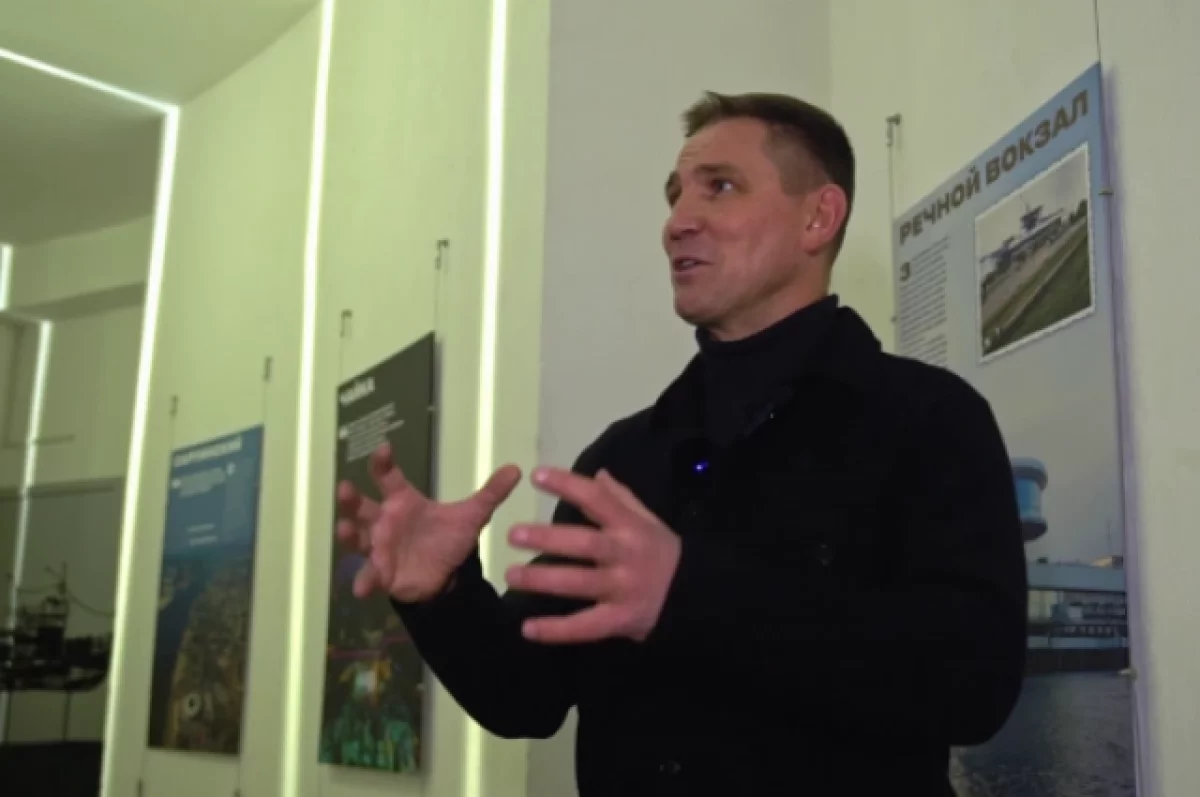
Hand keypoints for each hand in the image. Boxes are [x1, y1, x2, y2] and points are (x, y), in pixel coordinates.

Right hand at [336, 442, 520, 602]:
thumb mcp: (471, 516)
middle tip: (344, 487)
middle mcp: (385, 520)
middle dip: (351, 498)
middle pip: (361, 506)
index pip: (388, 476)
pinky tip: (360, 588)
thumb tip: (517, 469)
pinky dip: (363, 581)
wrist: (447, 575)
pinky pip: (368, 576)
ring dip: (347, 534)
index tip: (383, 450)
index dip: (383, 462)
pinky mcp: (381, 573)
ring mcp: (379, 547)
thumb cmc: (448, 539)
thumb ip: (491, 493)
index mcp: (403, 500)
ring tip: (343, 528)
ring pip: (356, 538)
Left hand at [505, 468, 680, 643]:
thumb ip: (621, 499)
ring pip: (578, 583)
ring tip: (511, 575)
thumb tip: (597, 474)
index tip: (536, 476)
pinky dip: (556, 630)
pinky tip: (528, 629)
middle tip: (513, 534)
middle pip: (583, 544)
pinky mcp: (619, 620)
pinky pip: (585, 627)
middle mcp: (625, 555)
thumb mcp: (649, 521)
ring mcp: (622, 589)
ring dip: (542, 579)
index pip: (597, 499)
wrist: (696, 598)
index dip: (567, 485)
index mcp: (630, 526)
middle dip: (547, 539)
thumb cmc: (664, 554)